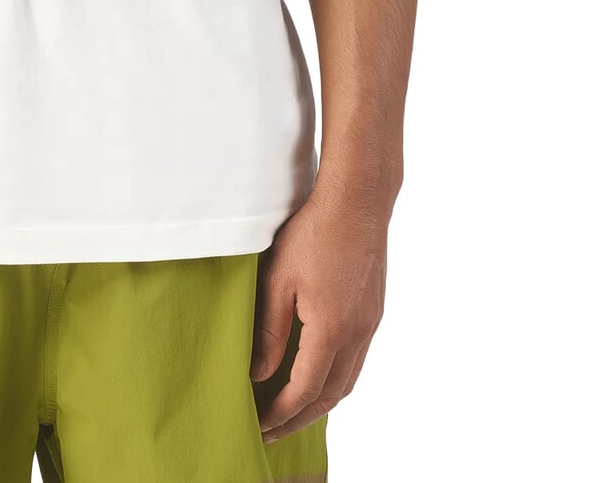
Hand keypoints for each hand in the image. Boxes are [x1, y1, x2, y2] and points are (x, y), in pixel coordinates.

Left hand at [250, 183, 387, 442]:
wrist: (357, 201)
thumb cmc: (313, 233)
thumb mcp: (278, 280)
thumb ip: (269, 331)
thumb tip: (258, 373)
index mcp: (332, 331)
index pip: (303, 392)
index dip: (279, 414)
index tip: (257, 426)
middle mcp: (357, 335)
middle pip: (329, 396)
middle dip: (299, 418)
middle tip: (271, 431)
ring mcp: (370, 324)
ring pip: (347, 381)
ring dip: (318, 401)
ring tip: (291, 410)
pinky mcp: (373, 311)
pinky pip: (355, 360)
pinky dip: (334, 378)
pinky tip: (317, 372)